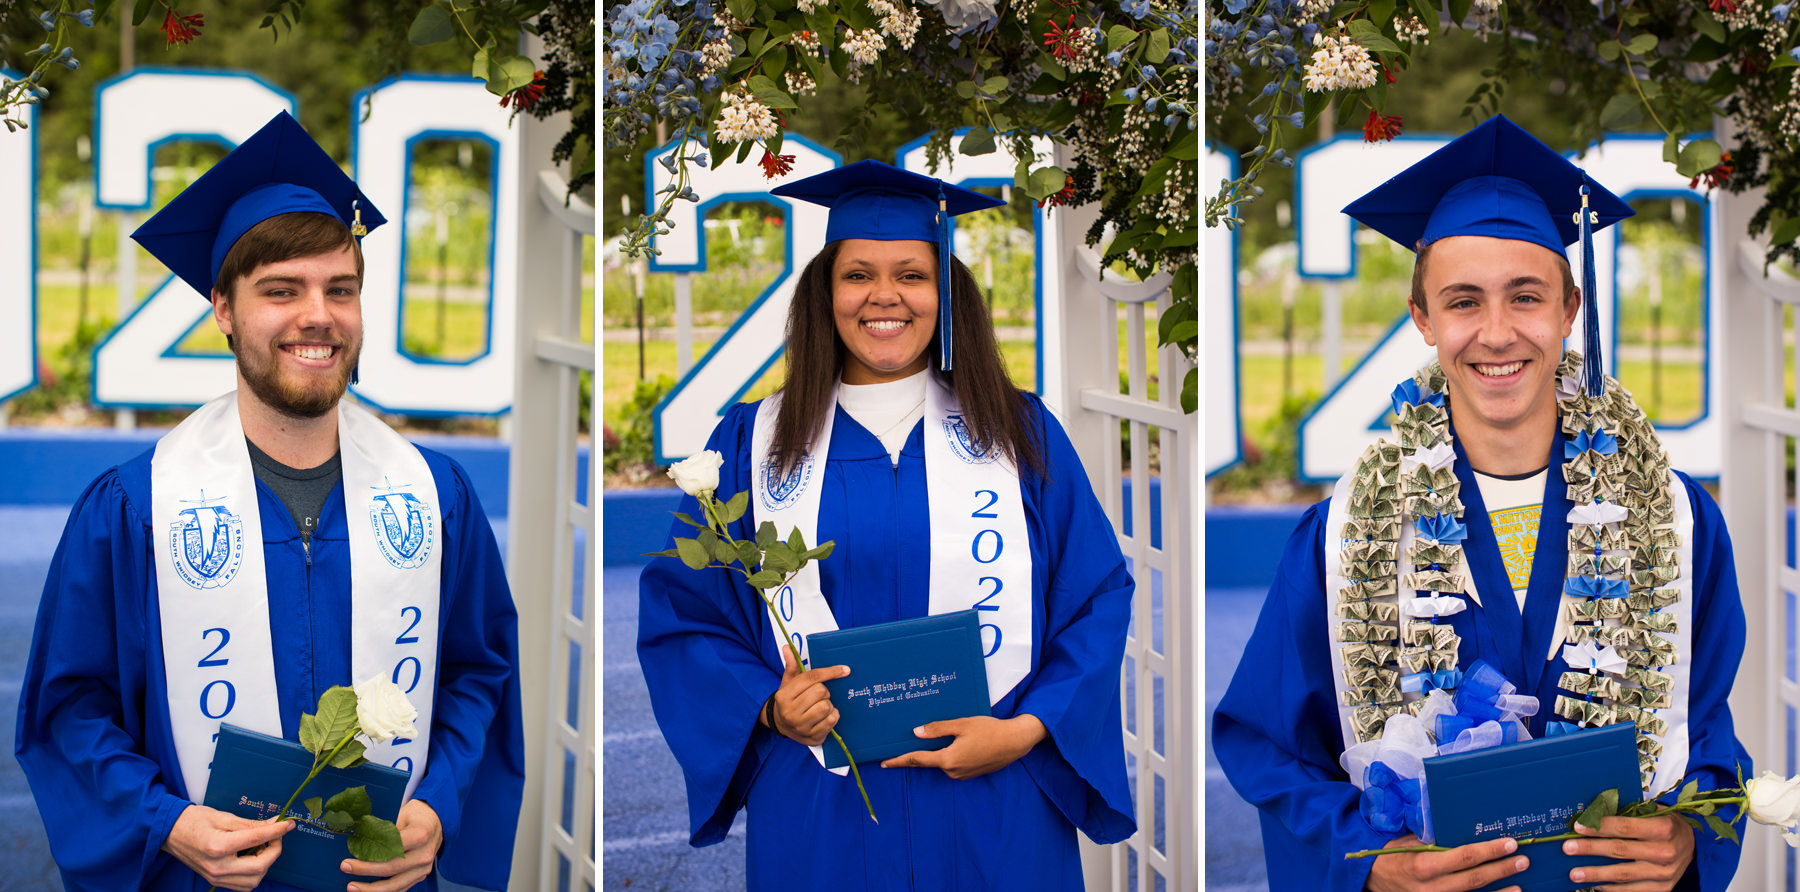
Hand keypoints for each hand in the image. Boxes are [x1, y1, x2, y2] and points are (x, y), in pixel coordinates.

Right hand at [162, 804, 294, 891]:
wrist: (169, 832)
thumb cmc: (193, 821)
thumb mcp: (223, 816)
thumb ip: (251, 824)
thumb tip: (274, 824)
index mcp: (218, 846)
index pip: (257, 839)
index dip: (277, 832)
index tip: (288, 824)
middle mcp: (217, 867)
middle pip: (259, 867)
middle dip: (274, 850)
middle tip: (275, 836)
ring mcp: (215, 877)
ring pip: (253, 880)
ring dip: (265, 863)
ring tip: (262, 846)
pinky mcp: (215, 881)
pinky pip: (243, 885)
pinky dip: (254, 873)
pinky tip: (252, 857)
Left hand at [341, 799, 442, 891]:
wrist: (436, 823)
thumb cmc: (415, 816)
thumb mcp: (401, 812)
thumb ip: (384, 827)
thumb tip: (358, 837)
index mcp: (421, 834)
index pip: (392, 848)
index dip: (370, 856)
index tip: (349, 859)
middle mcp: (424, 854)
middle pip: (392, 868)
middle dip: (365, 870)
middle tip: (345, 868)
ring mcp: (424, 868)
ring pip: (396, 884)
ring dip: (372, 889)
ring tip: (352, 887)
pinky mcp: (420, 876)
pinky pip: (400, 889)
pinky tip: (368, 891)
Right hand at [764, 645, 847, 746]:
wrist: (782, 725)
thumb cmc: (790, 700)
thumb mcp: (788, 683)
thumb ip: (792, 666)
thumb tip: (788, 647)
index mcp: (784, 695)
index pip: (811, 678)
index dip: (830, 672)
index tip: (845, 670)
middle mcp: (789, 711)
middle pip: (820, 691)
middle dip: (824, 691)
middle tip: (820, 695)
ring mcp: (800, 726)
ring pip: (826, 707)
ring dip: (829, 705)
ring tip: (821, 706)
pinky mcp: (811, 737)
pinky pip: (831, 721)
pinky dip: (833, 716)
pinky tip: (826, 717)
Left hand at [879, 714, 1047, 778]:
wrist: (1015, 742)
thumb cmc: (989, 730)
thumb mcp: (962, 725)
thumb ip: (938, 729)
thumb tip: (916, 733)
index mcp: (948, 759)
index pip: (917, 761)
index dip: (899, 761)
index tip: (884, 763)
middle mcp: (953, 771)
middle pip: (929, 761)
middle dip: (917, 754)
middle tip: (904, 744)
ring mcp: (963, 775)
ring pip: (942, 762)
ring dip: (937, 752)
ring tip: (937, 737)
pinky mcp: (971, 774)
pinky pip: (953, 764)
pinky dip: (949, 755)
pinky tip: (955, 743)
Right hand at [1366, 835, 1527, 891]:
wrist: (1372, 878)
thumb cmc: (1392, 855)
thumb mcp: (1410, 842)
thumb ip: (1435, 841)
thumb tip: (1464, 830)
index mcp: (1424, 865)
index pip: (1464, 857)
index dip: (1489, 851)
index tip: (1508, 844)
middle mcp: (1431, 888)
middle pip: (1474, 878)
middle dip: (1501, 869)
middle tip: (1522, 860)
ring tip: (1519, 884)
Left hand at [1560, 813, 1694, 890]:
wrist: (1693, 845)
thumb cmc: (1666, 824)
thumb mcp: (1653, 812)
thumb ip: (1628, 814)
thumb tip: (1591, 814)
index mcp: (1663, 828)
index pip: (1624, 827)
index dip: (1599, 827)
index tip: (1578, 827)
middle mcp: (1664, 852)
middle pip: (1620, 850)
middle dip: (1591, 849)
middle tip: (1568, 848)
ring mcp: (1664, 873)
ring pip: (1623, 874)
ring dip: (1596, 874)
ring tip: (1575, 873)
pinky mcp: (1663, 888)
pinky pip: (1632, 890)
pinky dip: (1612, 889)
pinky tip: (1595, 885)